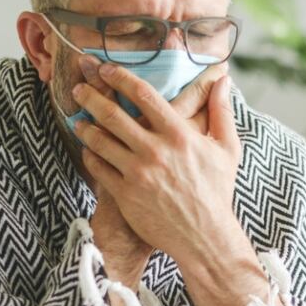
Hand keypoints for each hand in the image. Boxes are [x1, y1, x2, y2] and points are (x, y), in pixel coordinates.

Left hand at [71, 60, 242, 270]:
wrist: (205, 237)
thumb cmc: (217, 191)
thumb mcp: (227, 149)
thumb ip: (222, 112)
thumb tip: (224, 80)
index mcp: (179, 135)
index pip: (143, 95)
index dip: (120, 77)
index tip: (106, 69)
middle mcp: (155, 151)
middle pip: (113, 115)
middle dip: (91, 97)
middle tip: (79, 88)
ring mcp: (137, 173)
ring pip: (100, 141)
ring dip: (85, 126)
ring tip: (78, 119)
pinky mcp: (125, 194)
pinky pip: (98, 168)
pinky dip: (90, 156)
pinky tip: (88, 150)